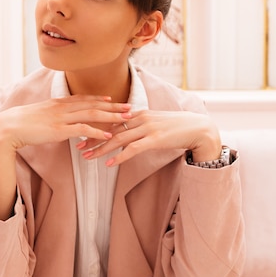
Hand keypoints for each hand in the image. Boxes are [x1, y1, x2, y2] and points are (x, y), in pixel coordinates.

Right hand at [0, 95, 132, 150]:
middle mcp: (62, 107)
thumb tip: (57, 123)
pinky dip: (97, 132)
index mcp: (57, 103)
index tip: (113, 100)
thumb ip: (50, 117)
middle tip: (129, 107)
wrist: (8, 127)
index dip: (99, 99)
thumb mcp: (38, 116)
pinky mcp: (60, 130)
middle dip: (113, 106)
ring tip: (126, 119)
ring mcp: (62, 117)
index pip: (83, 99)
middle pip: (93, 104)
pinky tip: (108, 136)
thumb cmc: (20, 124)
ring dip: (111, 117)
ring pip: (92, 114)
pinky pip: (83, 129)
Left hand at [77, 110, 221, 166]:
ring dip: (101, 148)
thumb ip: (139, 124)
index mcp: (138, 113)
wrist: (197, 128)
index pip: (112, 120)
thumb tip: (125, 130)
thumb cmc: (175, 127)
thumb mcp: (154, 122)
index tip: (81, 133)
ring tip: (87, 157)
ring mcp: (147, 128)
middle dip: (93, 138)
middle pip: (111, 129)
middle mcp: (140, 118)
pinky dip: (119, 156)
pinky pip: (133, 149)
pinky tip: (109, 163)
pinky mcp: (155, 139)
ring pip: (118, 139)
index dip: (95, 127)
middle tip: (78, 146)